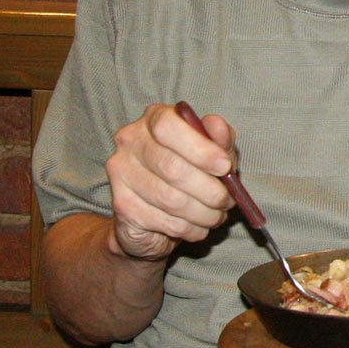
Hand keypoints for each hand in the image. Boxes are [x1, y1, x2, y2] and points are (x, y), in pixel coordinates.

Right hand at [103, 102, 238, 261]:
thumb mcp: (213, 151)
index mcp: (153, 119)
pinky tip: (197, 226)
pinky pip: (166, 222)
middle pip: (172, 167)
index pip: (168, 127)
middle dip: (209, 189)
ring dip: (204, 213)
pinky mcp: (123, 207)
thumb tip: (218, 127)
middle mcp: (130, 142)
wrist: (155, 212)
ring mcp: (122, 175)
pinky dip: (191, 228)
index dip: (200, 148)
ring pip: (171, 199)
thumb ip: (219, 139)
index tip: (224, 166)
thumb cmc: (190, 171)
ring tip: (216, 215)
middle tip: (226, 200)